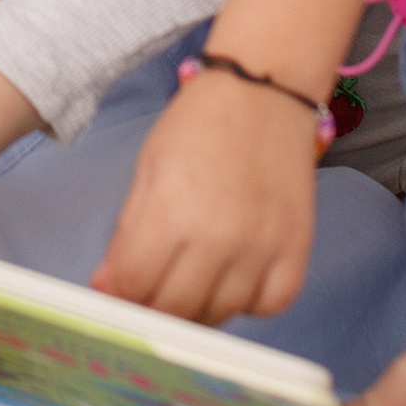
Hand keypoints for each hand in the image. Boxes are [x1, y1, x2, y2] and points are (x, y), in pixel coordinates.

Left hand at [93, 72, 317, 322]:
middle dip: (153, 308)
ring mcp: (262, 247)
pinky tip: (233, 280)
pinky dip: (248, 304)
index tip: (118, 295)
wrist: (262, 90)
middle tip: (150, 293)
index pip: (134, 288)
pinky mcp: (297, 248)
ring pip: (221, 315)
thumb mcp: (148, 170)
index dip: (119, 298)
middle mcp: (218, 238)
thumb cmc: (198, 124)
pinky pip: (269, 305)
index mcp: (171, 214)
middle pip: (175, 310)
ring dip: (197, 310)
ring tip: (189, 284)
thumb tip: (108, 286)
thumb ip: (127, 234)